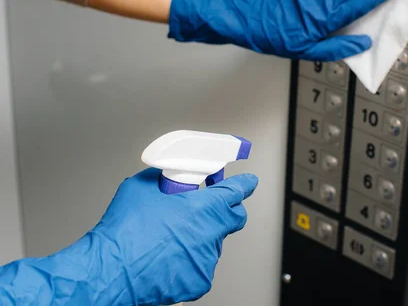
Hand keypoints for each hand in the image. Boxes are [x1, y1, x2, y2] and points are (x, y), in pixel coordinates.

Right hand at [90, 168, 257, 304]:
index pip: (237, 191)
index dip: (244, 184)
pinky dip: (189, 258)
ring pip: (213, 241)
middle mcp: (211, 234)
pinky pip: (201, 263)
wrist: (110, 271)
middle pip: (233, 218)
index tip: (249, 182)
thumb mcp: (142, 187)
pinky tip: (167, 254)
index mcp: (204, 208)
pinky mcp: (199, 280)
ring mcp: (206, 259)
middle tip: (207, 207)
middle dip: (225, 209)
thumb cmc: (124, 233)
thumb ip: (164, 177)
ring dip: (200, 235)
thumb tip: (168, 176)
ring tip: (170, 236)